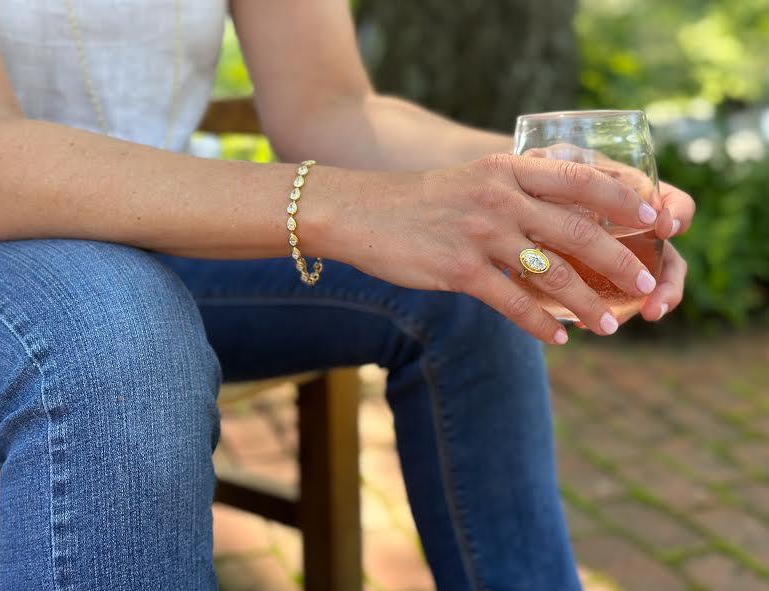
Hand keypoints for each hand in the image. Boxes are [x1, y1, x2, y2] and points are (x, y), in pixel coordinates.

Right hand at [335, 154, 662, 344]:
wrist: (360, 212)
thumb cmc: (420, 201)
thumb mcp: (473, 181)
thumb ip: (516, 194)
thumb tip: (562, 226)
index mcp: (508, 168)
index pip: (581, 179)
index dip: (625, 199)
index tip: (656, 219)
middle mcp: (500, 197)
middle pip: (578, 231)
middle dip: (619, 262)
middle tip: (645, 284)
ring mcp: (481, 232)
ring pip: (553, 273)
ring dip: (587, 303)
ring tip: (609, 325)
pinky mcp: (460, 268)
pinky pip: (514, 302)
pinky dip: (542, 324)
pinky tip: (558, 339)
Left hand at [522, 145, 695, 325]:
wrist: (518, 201)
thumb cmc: (540, 176)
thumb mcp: (548, 162)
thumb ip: (553, 160)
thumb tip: (540, 155)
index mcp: (634, 196)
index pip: (674, 202)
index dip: (678, 214)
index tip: (664, 227)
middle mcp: (635, 230)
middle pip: (669, 258)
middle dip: (667, 285)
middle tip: (654, 306)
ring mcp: (619, 258)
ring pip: (646, 285)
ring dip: (641, 306)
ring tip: (624, 322)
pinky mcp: (596, 279)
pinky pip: (610, 300)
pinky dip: (602, 311)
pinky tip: (581, 322)